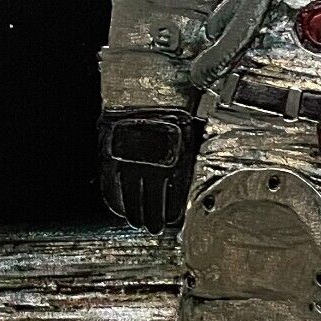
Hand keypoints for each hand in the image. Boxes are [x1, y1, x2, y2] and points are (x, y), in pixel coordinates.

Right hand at [98, 109, 201, 233]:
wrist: (144, 92)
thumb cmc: (173, 109)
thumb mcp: (191, 133)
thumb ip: (194, 155)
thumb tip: (209, 167)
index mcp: (175, 164)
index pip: (173, 199)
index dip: (172, 213)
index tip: (172, 221)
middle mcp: (153, 169)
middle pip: (152, 204)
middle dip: (154, 219)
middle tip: (155, 228)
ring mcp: (130, 165)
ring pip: (133, 200)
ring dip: (136, 214)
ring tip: (138, 222)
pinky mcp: (112, 159)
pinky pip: (112, 187)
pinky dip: (115, 201)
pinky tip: (119, 208)